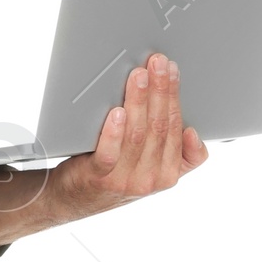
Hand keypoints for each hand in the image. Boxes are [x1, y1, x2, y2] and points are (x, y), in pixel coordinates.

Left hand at [42, 52, 207, 225]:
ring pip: (137, 134)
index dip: (176, 96)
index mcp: (169, 173)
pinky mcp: (99, 178)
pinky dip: (114, 131)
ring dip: (139, 100)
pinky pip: (110, 153)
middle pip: (160, 127)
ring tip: (138, 76)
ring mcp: (125, 181)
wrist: (71, 199)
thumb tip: (190, 125)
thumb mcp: (148, 167)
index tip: (173, 71)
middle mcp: (151, 179)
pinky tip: (117, 112)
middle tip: (157, 62)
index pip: (178, 129)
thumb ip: (171, 150)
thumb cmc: (112, 173)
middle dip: (160, 89)